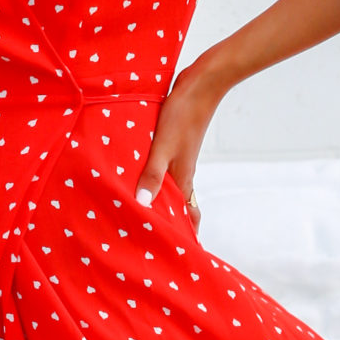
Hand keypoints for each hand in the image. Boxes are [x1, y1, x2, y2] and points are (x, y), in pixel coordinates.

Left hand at [136, 66, 220, 231]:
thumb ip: (152, 175)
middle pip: (178, 206)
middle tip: (150, 239)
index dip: (185, 236)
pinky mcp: (172, 145)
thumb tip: (142, 204)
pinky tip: (137, 177)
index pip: (188, 216)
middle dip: (169, 223)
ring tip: (139, 213)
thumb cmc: (183, 115)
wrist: (202, 84)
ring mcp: (179, 159)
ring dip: (159, 201)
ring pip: (170, 188)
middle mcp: (183, 172)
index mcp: (184, 178)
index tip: (178, 255)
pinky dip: (153, 181)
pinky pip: (162, 171)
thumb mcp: (163, 147)